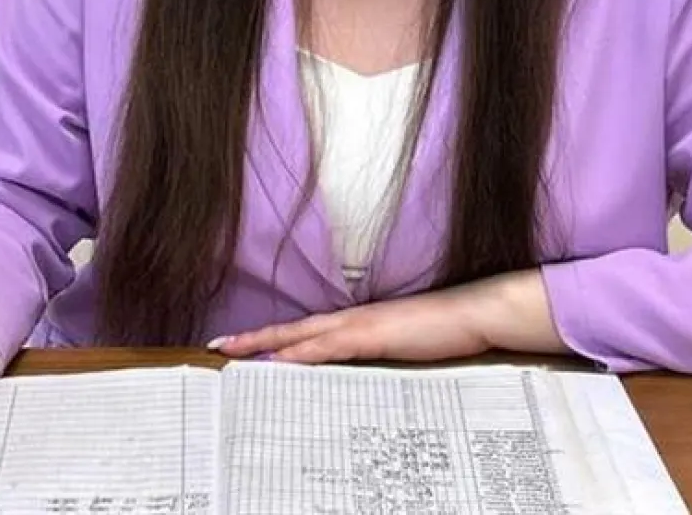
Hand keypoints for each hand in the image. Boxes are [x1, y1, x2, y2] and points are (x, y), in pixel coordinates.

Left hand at [211, 270, 566, 364]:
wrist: (473, 313)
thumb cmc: (444, 331)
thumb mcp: (403, 350)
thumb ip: (376, 359)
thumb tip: (353, 378)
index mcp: (358, 322)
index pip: (307, 332)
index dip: (274, 338)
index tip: (243, 346)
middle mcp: (352, 318)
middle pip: (293, 329)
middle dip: (254, 338)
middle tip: (218, 347)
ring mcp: (361, 324)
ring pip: (302, 336)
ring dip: (267, 345)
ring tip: (235, 354)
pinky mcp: (373, 333)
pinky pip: (327, 347)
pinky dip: (300, 354)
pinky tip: (278, 362)